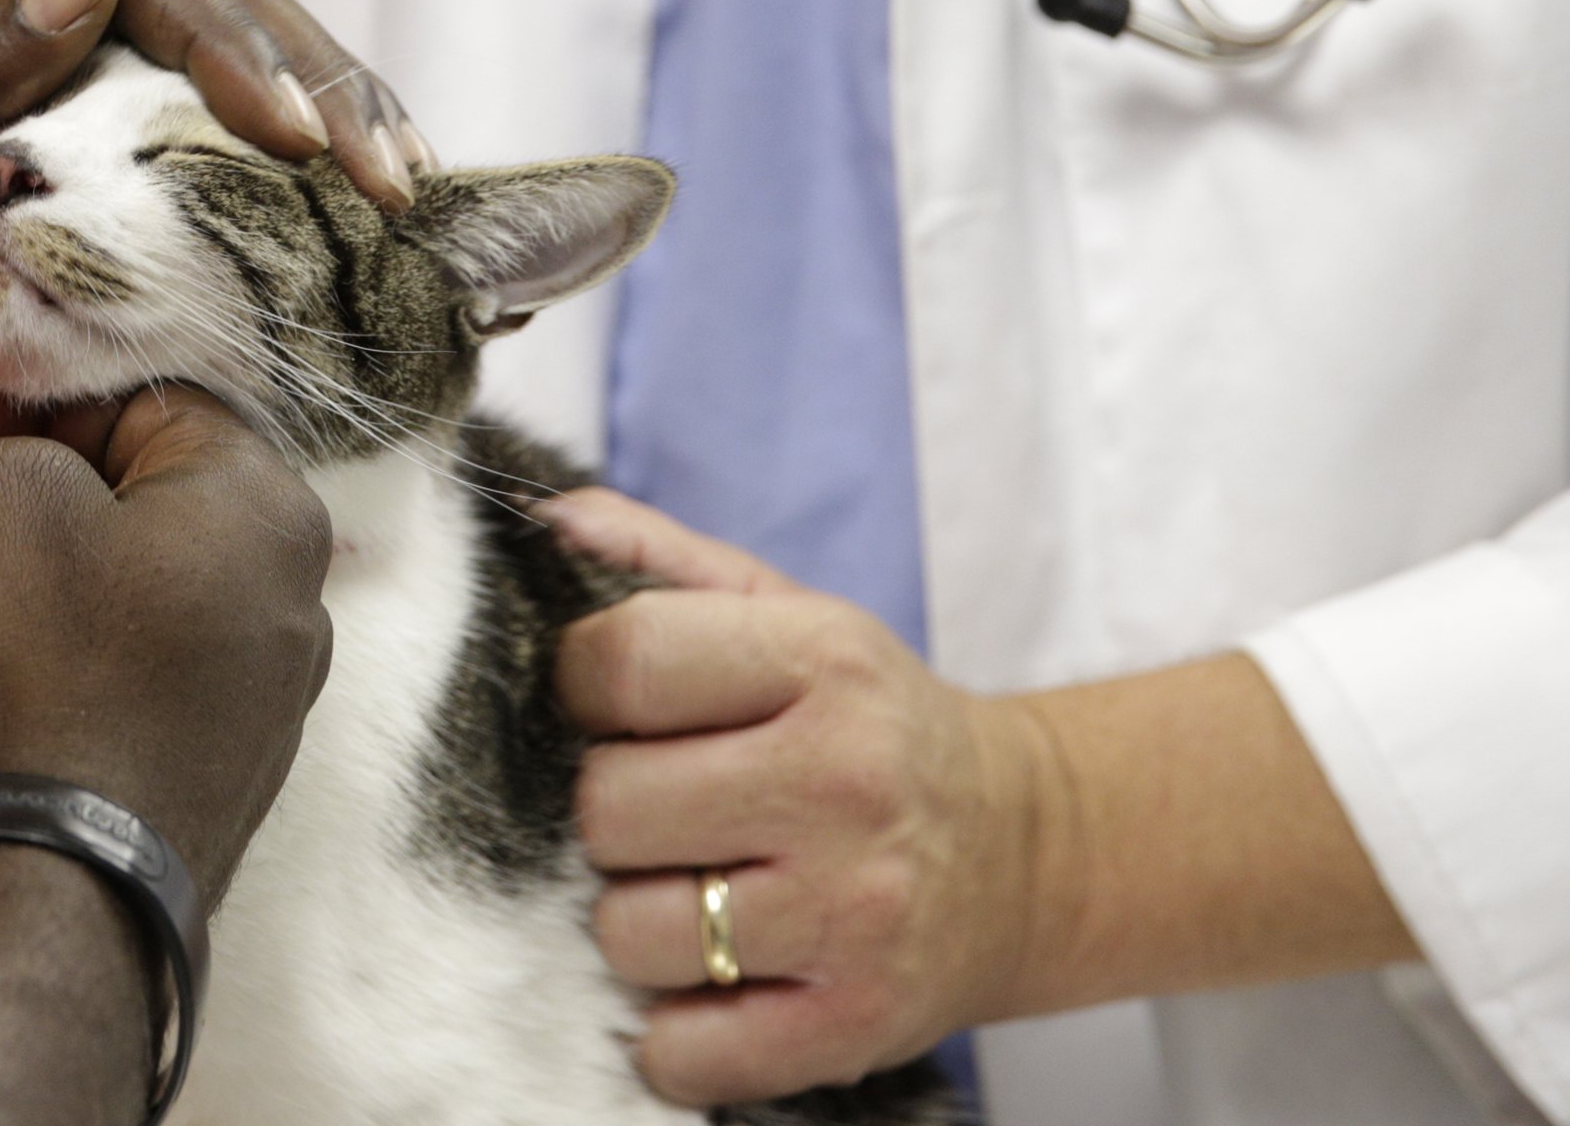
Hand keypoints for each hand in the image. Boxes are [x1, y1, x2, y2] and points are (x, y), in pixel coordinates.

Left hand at [0, 0, 423, 442]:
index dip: (229, 46)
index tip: (294, 138)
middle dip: (309, 75)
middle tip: (388, 170)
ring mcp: (53, 45)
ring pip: (224, 42)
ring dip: (322, 103)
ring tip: (402, 176)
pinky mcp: (78, 117)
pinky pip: (200, 107)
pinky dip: (284, 148)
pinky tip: (353, 196)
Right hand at [0, 366, 334, 898]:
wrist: (39, 906)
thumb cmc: (29, 665)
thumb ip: (0, 452)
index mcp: (249, 512)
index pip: (131, 403)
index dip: (4, 393)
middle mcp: (249, 609)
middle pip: (62, 513)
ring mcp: (200, 712)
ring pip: (27, 617)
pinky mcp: (142, 792)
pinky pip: (36, 710)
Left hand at [548, 490, 1056, 1106]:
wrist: (1026, 855)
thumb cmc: (874, 727)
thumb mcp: (795, 616)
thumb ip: (663, 562)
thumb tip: (544, 519)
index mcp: (821, 663)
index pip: (620, 663)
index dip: (581, 688)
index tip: (609, 709)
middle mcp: (841, 784)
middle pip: (607, 807)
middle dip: (611, 812)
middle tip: (665, 810)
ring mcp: (851, 914)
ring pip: (627, 931)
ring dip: (636, 920)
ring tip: (693, 890)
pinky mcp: (853, 1025)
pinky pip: (682, 1051)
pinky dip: (674, 1028)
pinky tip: (715, 979)